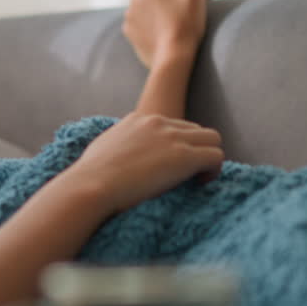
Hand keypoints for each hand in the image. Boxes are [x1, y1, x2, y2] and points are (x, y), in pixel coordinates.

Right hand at [64, 113, 223, 214]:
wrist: (91, 185)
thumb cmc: (90, 177)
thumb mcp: (103, 150)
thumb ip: (117, 147)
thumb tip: (116, 160)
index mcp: (139, 120)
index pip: (173, 125)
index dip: (177, 146)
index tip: (170, 166)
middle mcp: (158, 123)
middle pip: (196, 130)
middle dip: (197, 150)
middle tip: (189, 174)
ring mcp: (172, 138)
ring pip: (213, 139)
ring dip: (209, 158)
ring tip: (198, 179)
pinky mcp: (184, 156)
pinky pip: (216, 156)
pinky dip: (214, 170)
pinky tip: (200, 184)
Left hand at [122, 0, 213, 69]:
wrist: (172, 59)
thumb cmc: (186, 24)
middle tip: (201, 5)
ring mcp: (131, 15)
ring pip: (153, 3)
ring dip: (168, 5)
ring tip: (183, 18)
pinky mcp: (131, 32)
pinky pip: (145, 20)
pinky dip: (156, 21)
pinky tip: (168, 29)